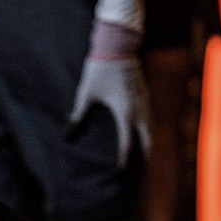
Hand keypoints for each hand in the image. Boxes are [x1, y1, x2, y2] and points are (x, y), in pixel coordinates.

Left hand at [70, 19, 150, 169]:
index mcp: (126, 113)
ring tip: (144, 161)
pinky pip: (151, 118)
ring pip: (153, 130)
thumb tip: (67, 136)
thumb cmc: (100, 68)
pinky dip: (148, 131)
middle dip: (145, 159)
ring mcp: (146, 101)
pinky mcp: (146, 94)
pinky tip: (142, 136)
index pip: (128, 144)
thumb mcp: (86, 94)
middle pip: (148, 141)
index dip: (123, 161)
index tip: (117, 173)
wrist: (118, 44)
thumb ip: (78, 117)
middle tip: (140, 176)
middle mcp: (141, 110)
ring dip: (149, 145)